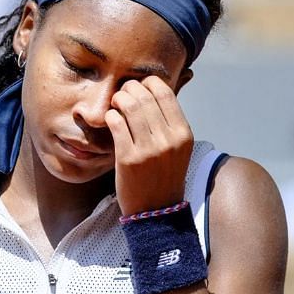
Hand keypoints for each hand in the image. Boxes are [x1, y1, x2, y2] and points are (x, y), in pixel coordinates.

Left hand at [106, 76, 193, 214]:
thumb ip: (169, 122)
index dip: (148, 83)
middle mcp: (169, 139)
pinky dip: (110, 116)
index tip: (138, 86)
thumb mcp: (177, 147)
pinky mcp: (128, 159)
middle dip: (129, 89)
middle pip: (145, 97)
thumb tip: (154, 90)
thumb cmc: (164, 175)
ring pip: (130, 107)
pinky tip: (110, 119)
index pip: (165, 93)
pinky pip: (116, 124)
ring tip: (115, 104)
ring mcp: (149, 149)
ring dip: (118, 100)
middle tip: (121, 93)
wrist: (157, 210)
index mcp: (183, 133)